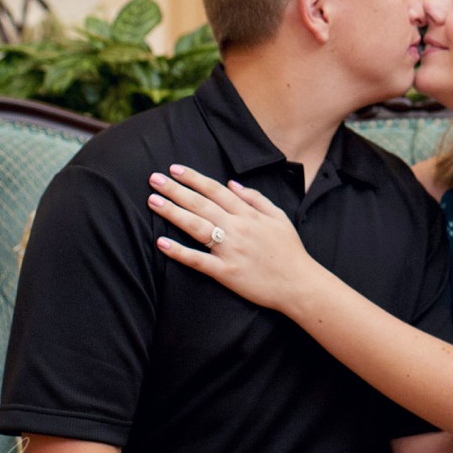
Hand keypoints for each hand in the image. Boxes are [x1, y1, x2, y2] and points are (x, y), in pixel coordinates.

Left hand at [147, 165, 319, 311]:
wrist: (299, 283)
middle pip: (201, 204)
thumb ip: (255, 198)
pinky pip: (198, 260)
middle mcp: (237, 228)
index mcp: (249, 214)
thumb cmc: (289, 250)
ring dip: (173, 212)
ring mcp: (230, 250)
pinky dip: (179, 252)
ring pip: (196, 227)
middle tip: (154, 179)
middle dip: (176, 190)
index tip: (175, 169)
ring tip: (153, 201)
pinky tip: (161, 243)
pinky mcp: (226, 272)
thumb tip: (232, 184)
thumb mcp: (279, 216)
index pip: (216, 190)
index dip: (194, 178)